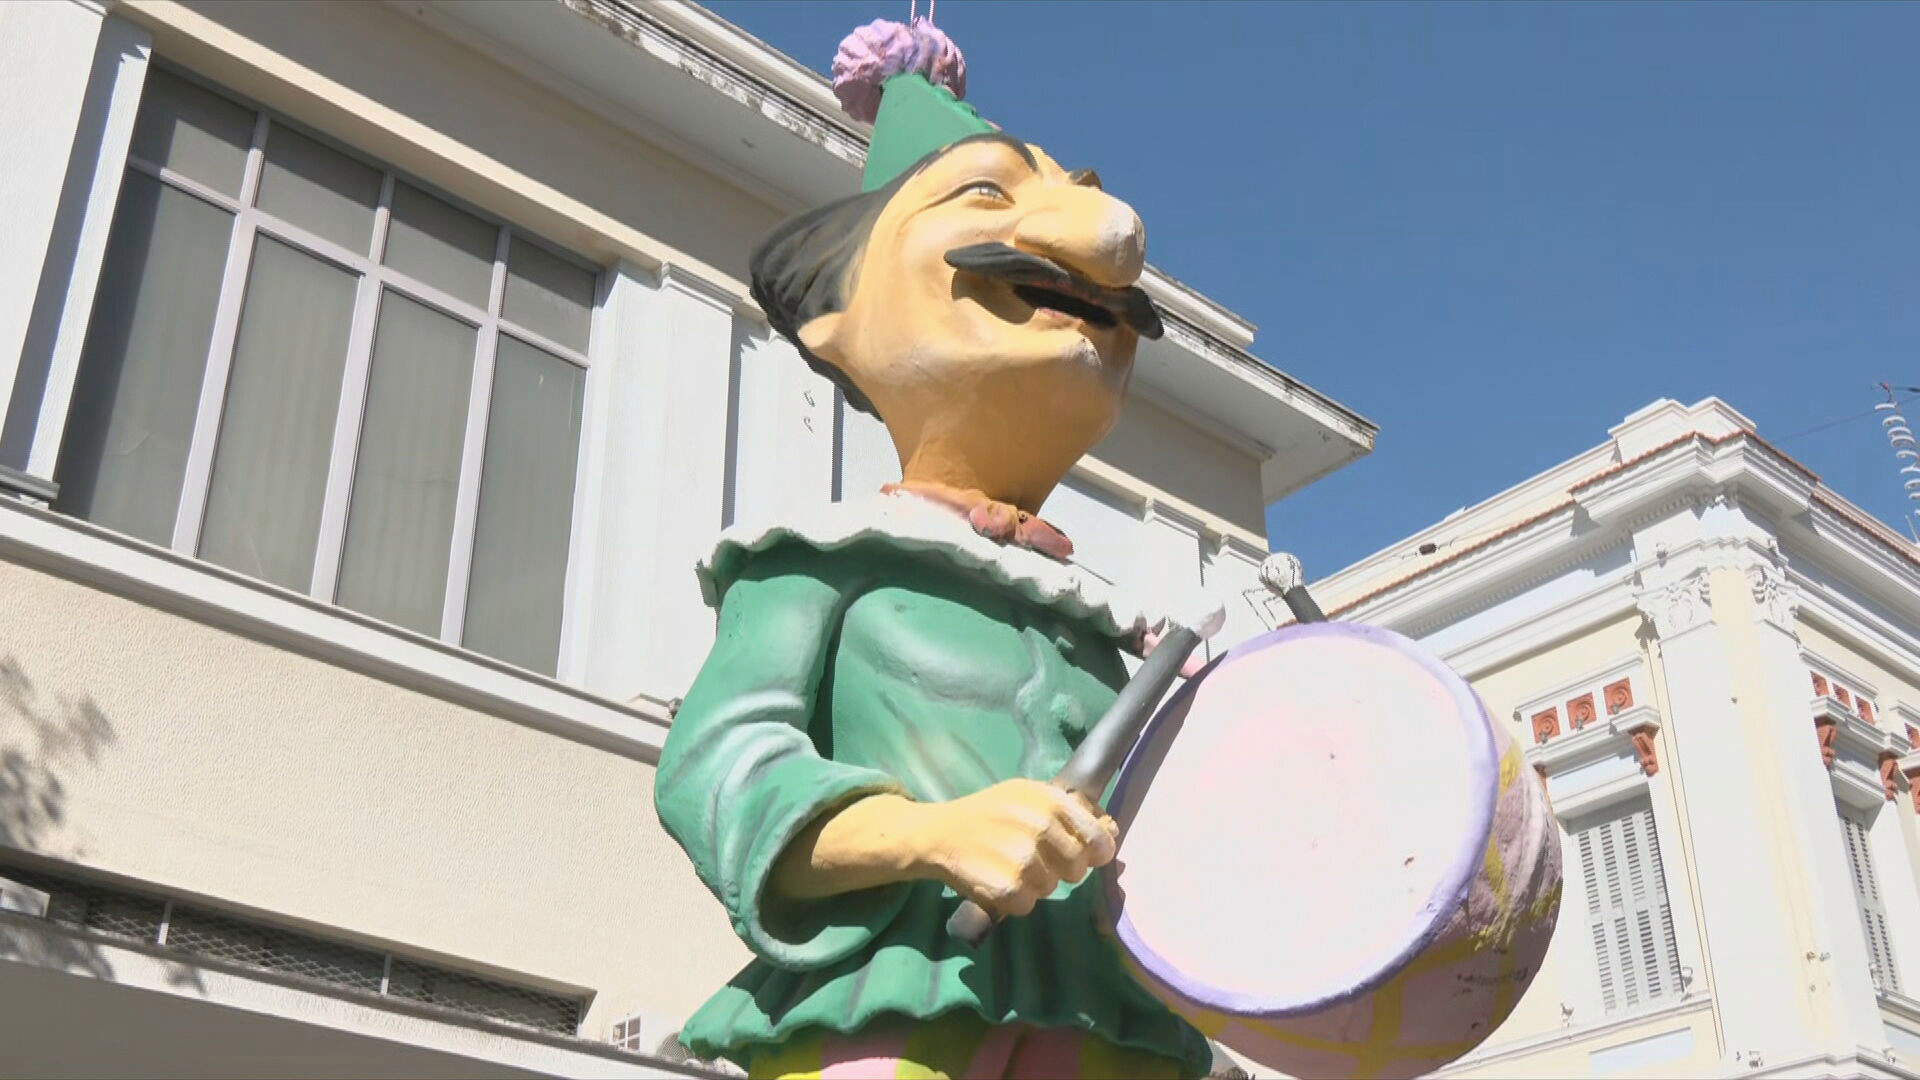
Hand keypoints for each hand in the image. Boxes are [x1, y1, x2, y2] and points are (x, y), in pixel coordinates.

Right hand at [908, 779, 1118, 917]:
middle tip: (1031, 858)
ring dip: (1034, 884)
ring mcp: (1024, 859)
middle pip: (1077, 869)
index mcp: (1051, 801)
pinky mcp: (1007, 888)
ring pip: (1052, 888)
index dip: (1093, 853)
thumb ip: (1072, 814)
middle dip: (1059, 869)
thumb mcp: (1030, 798)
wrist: (938, 833)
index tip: (1081, 855)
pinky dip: (1015, 900)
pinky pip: (1029, 905)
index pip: (1098, 839)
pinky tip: (997, 880)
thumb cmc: (990, 813)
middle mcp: (1041, 827)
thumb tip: (1113, 832)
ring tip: (1008, 865)